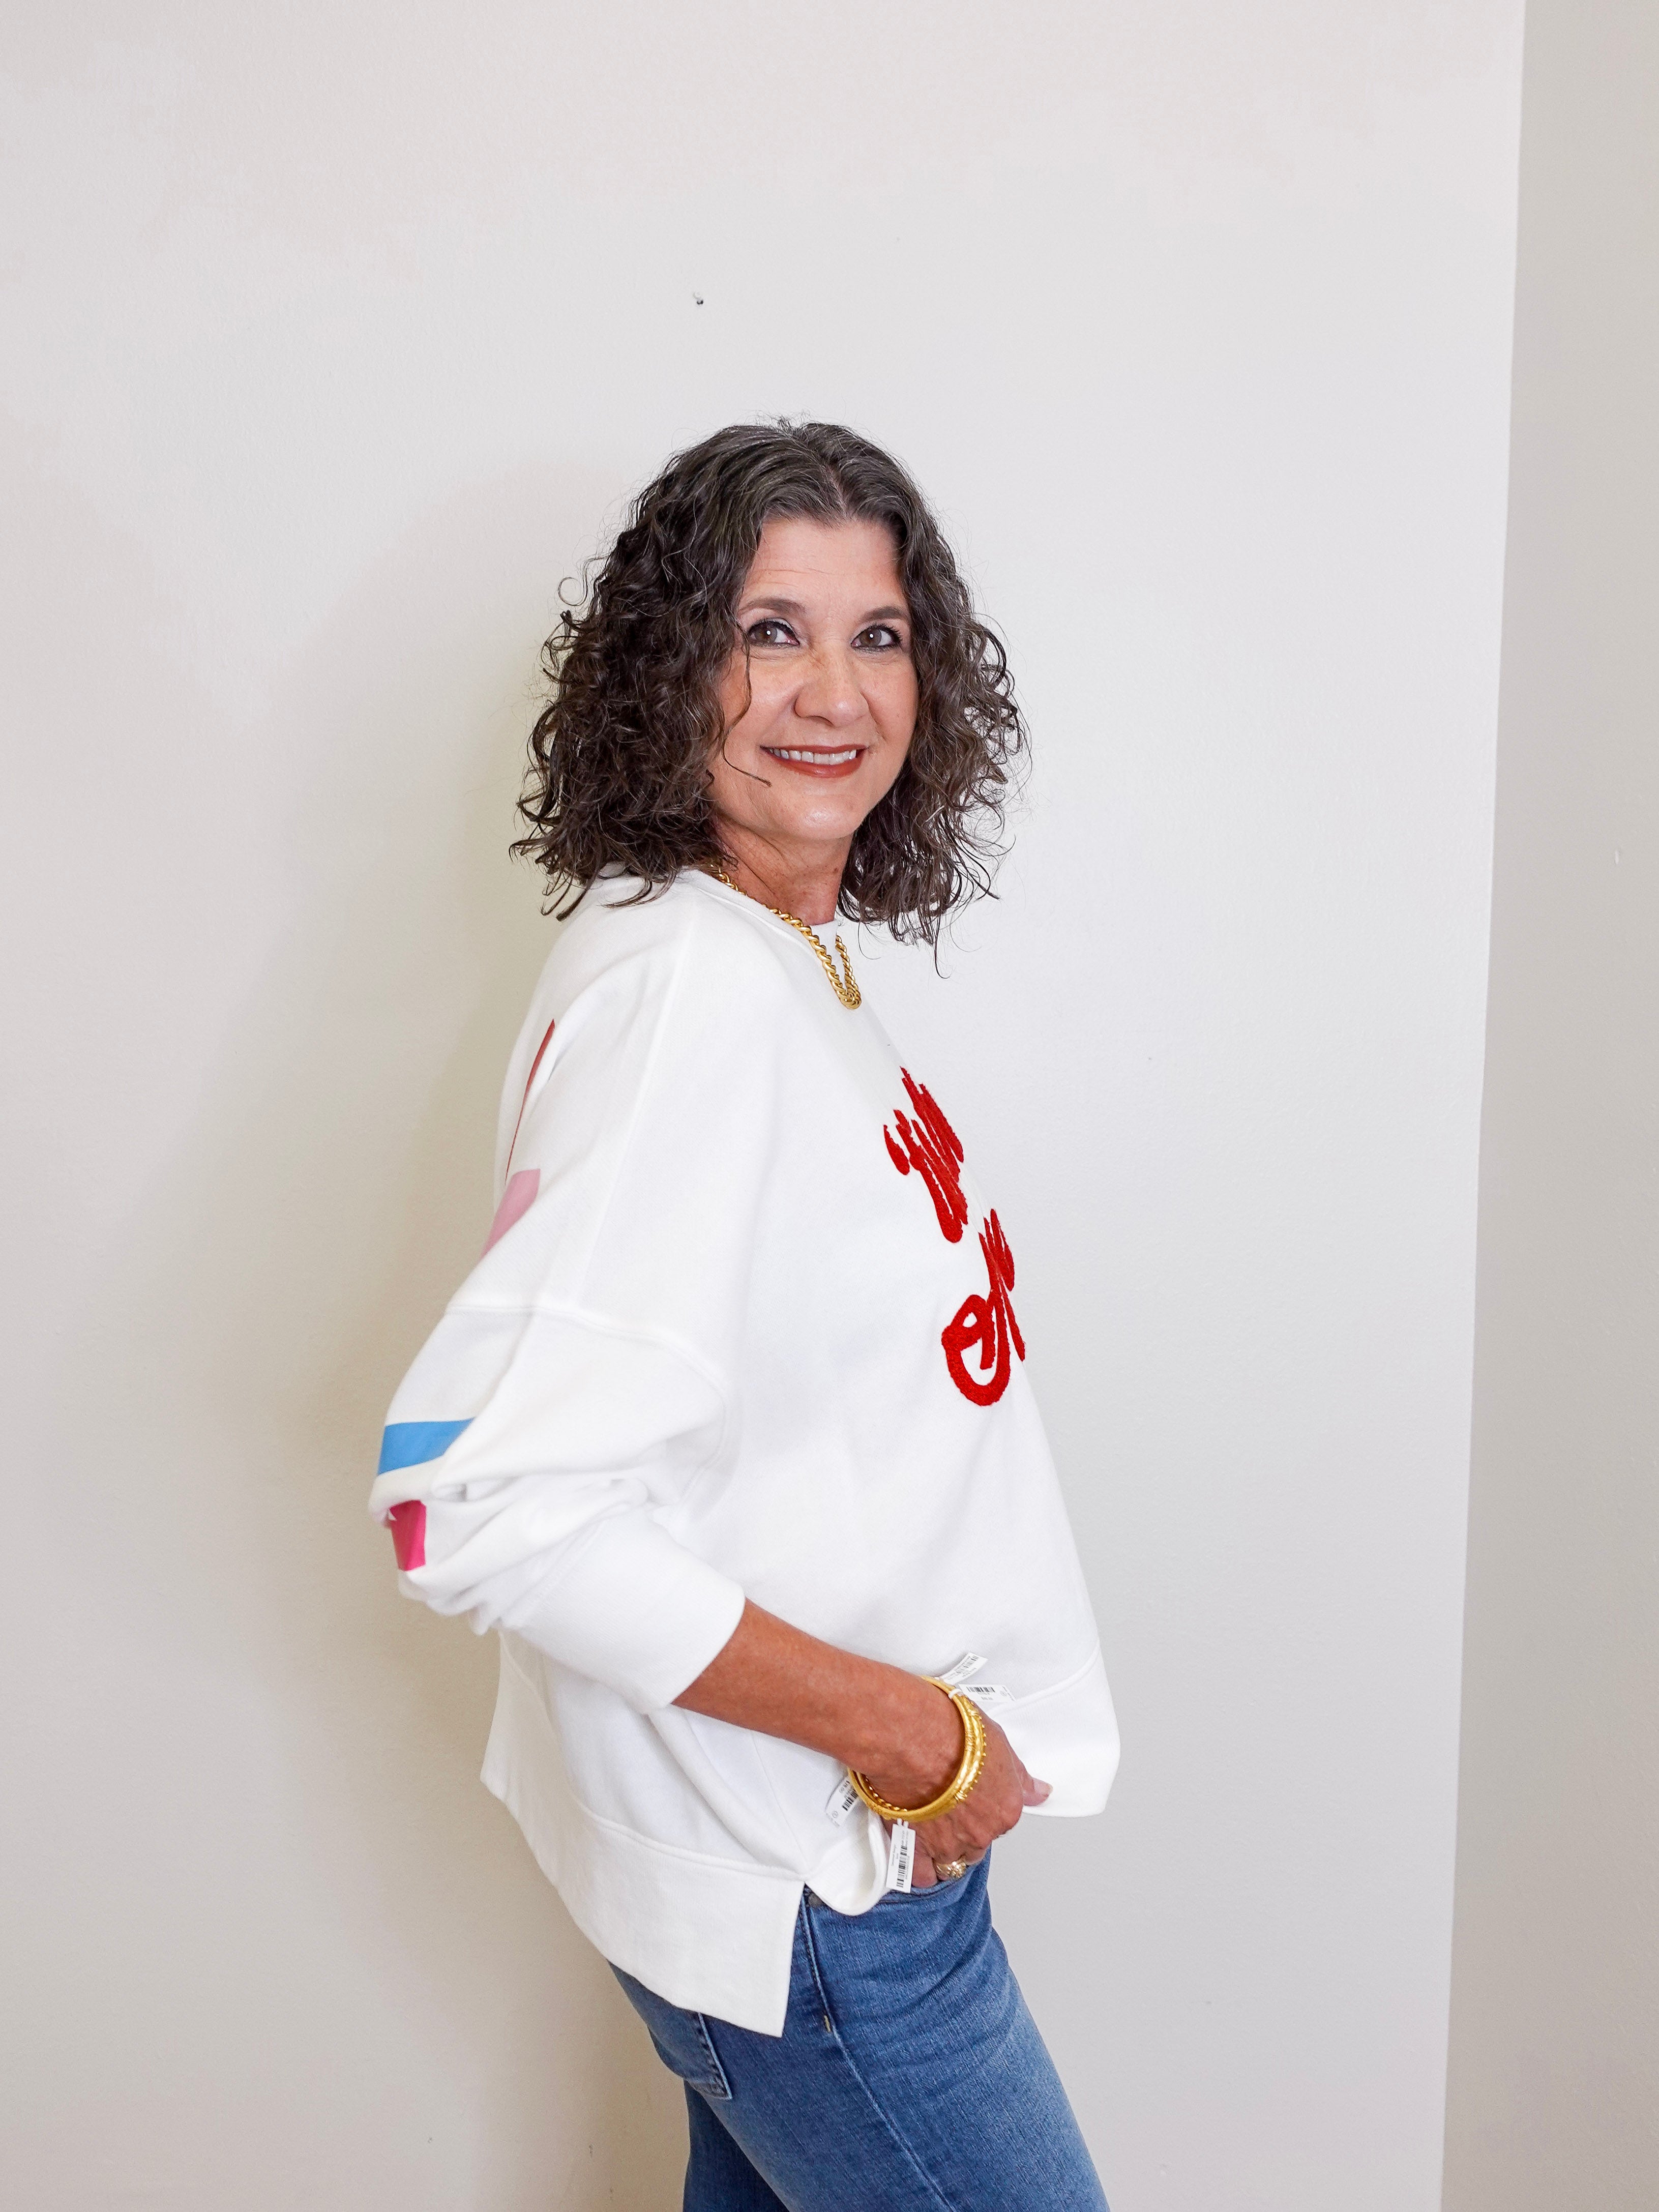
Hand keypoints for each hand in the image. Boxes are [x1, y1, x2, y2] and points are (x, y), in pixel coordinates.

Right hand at [864, 1715, 1049, 1887]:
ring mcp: (947, 1842)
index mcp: (1005, 1809)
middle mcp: (979, 1832)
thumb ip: (1019, 1776)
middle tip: (951, 1807)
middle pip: (978, 1844)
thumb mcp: (998, 1743)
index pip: (1003, 1821)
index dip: (986, 1807)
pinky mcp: (915, 1847)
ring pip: (952, 1861)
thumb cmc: (952, 1734)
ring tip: (932, 1826)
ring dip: (945, 1848)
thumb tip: (1040, 1791)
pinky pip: (922, 1874)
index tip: (974, 1795)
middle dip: (967, 1831)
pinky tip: (918, 1856)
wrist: (914, 1737)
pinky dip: (921, 1869)